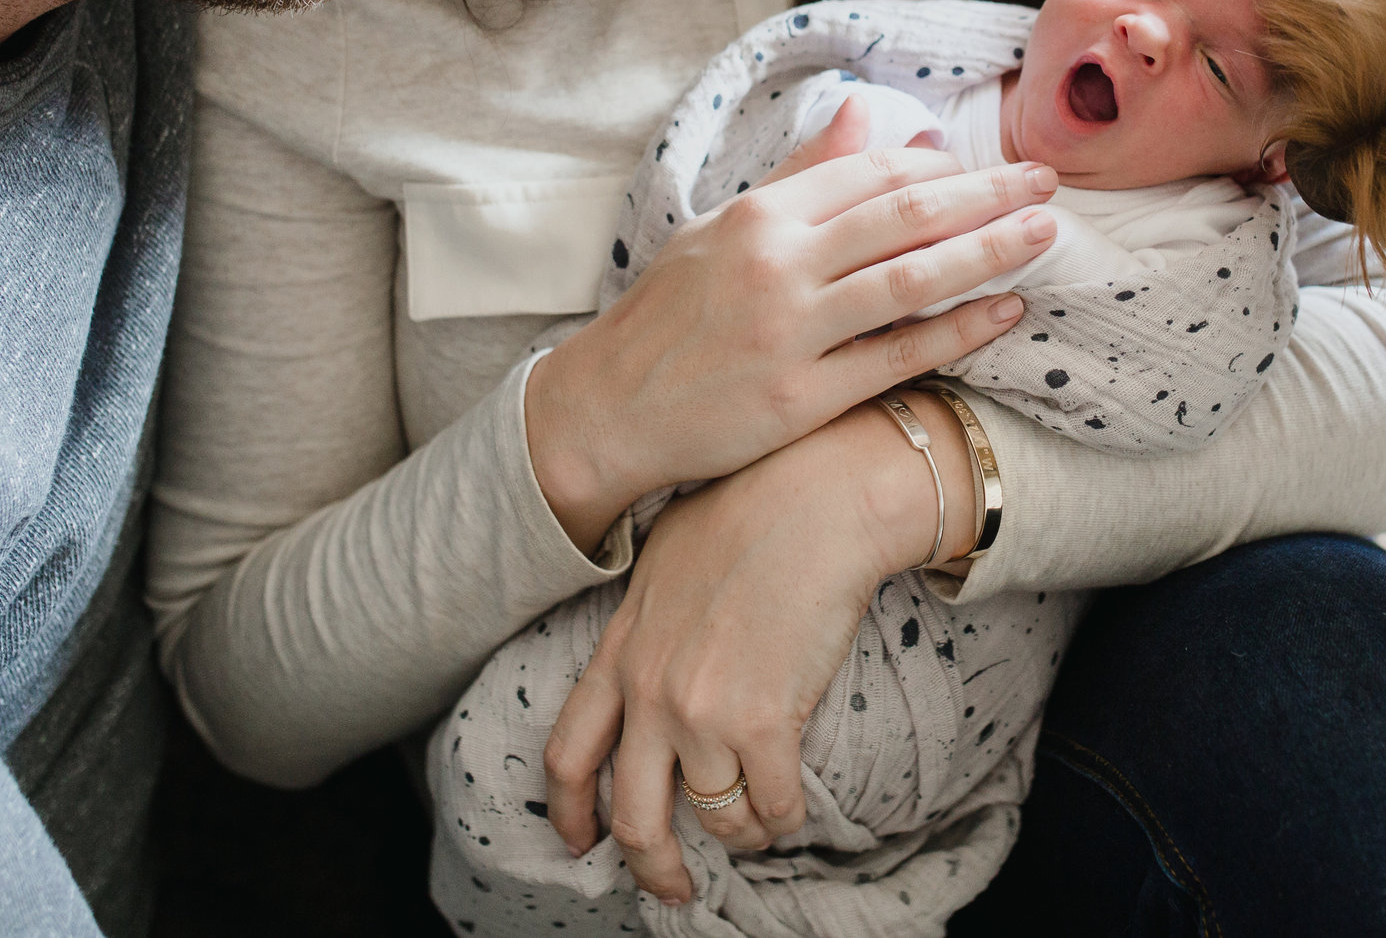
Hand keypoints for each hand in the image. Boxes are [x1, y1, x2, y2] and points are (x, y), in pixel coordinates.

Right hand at [526, 99, 1053, 552]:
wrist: (607, 407)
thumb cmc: (672, 314)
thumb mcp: (723, 228)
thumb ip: (803, 174)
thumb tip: (865, 110)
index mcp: (760, 215)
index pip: (871, 175)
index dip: (942, 167)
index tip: (994, 164)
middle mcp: (777, 265)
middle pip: (905, 215)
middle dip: (986, 194)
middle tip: (1048, 182)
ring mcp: (789, 333)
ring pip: (911, 281)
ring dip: (987, 253)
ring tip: (1043, 235)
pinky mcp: (799, 399)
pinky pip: (897, 358)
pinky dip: (958, 332)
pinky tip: (1006, 312)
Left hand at [542, 396, 979, 901]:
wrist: (817, 497)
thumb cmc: (751, 504)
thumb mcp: (665, 557)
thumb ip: (645, 613)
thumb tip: (651, 639)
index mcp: (620, 651)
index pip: (568, 753)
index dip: (570, 812)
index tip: (581, 842)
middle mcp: (650, 691)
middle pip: (632, 815)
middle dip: (650, 866)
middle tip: (672, 887)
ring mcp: (703, 712)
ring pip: (713, 818)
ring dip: (739, 835)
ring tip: (758, 828)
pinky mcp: (763, 722)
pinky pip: (771, 805)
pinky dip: (784, 818)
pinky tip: (793, 809)